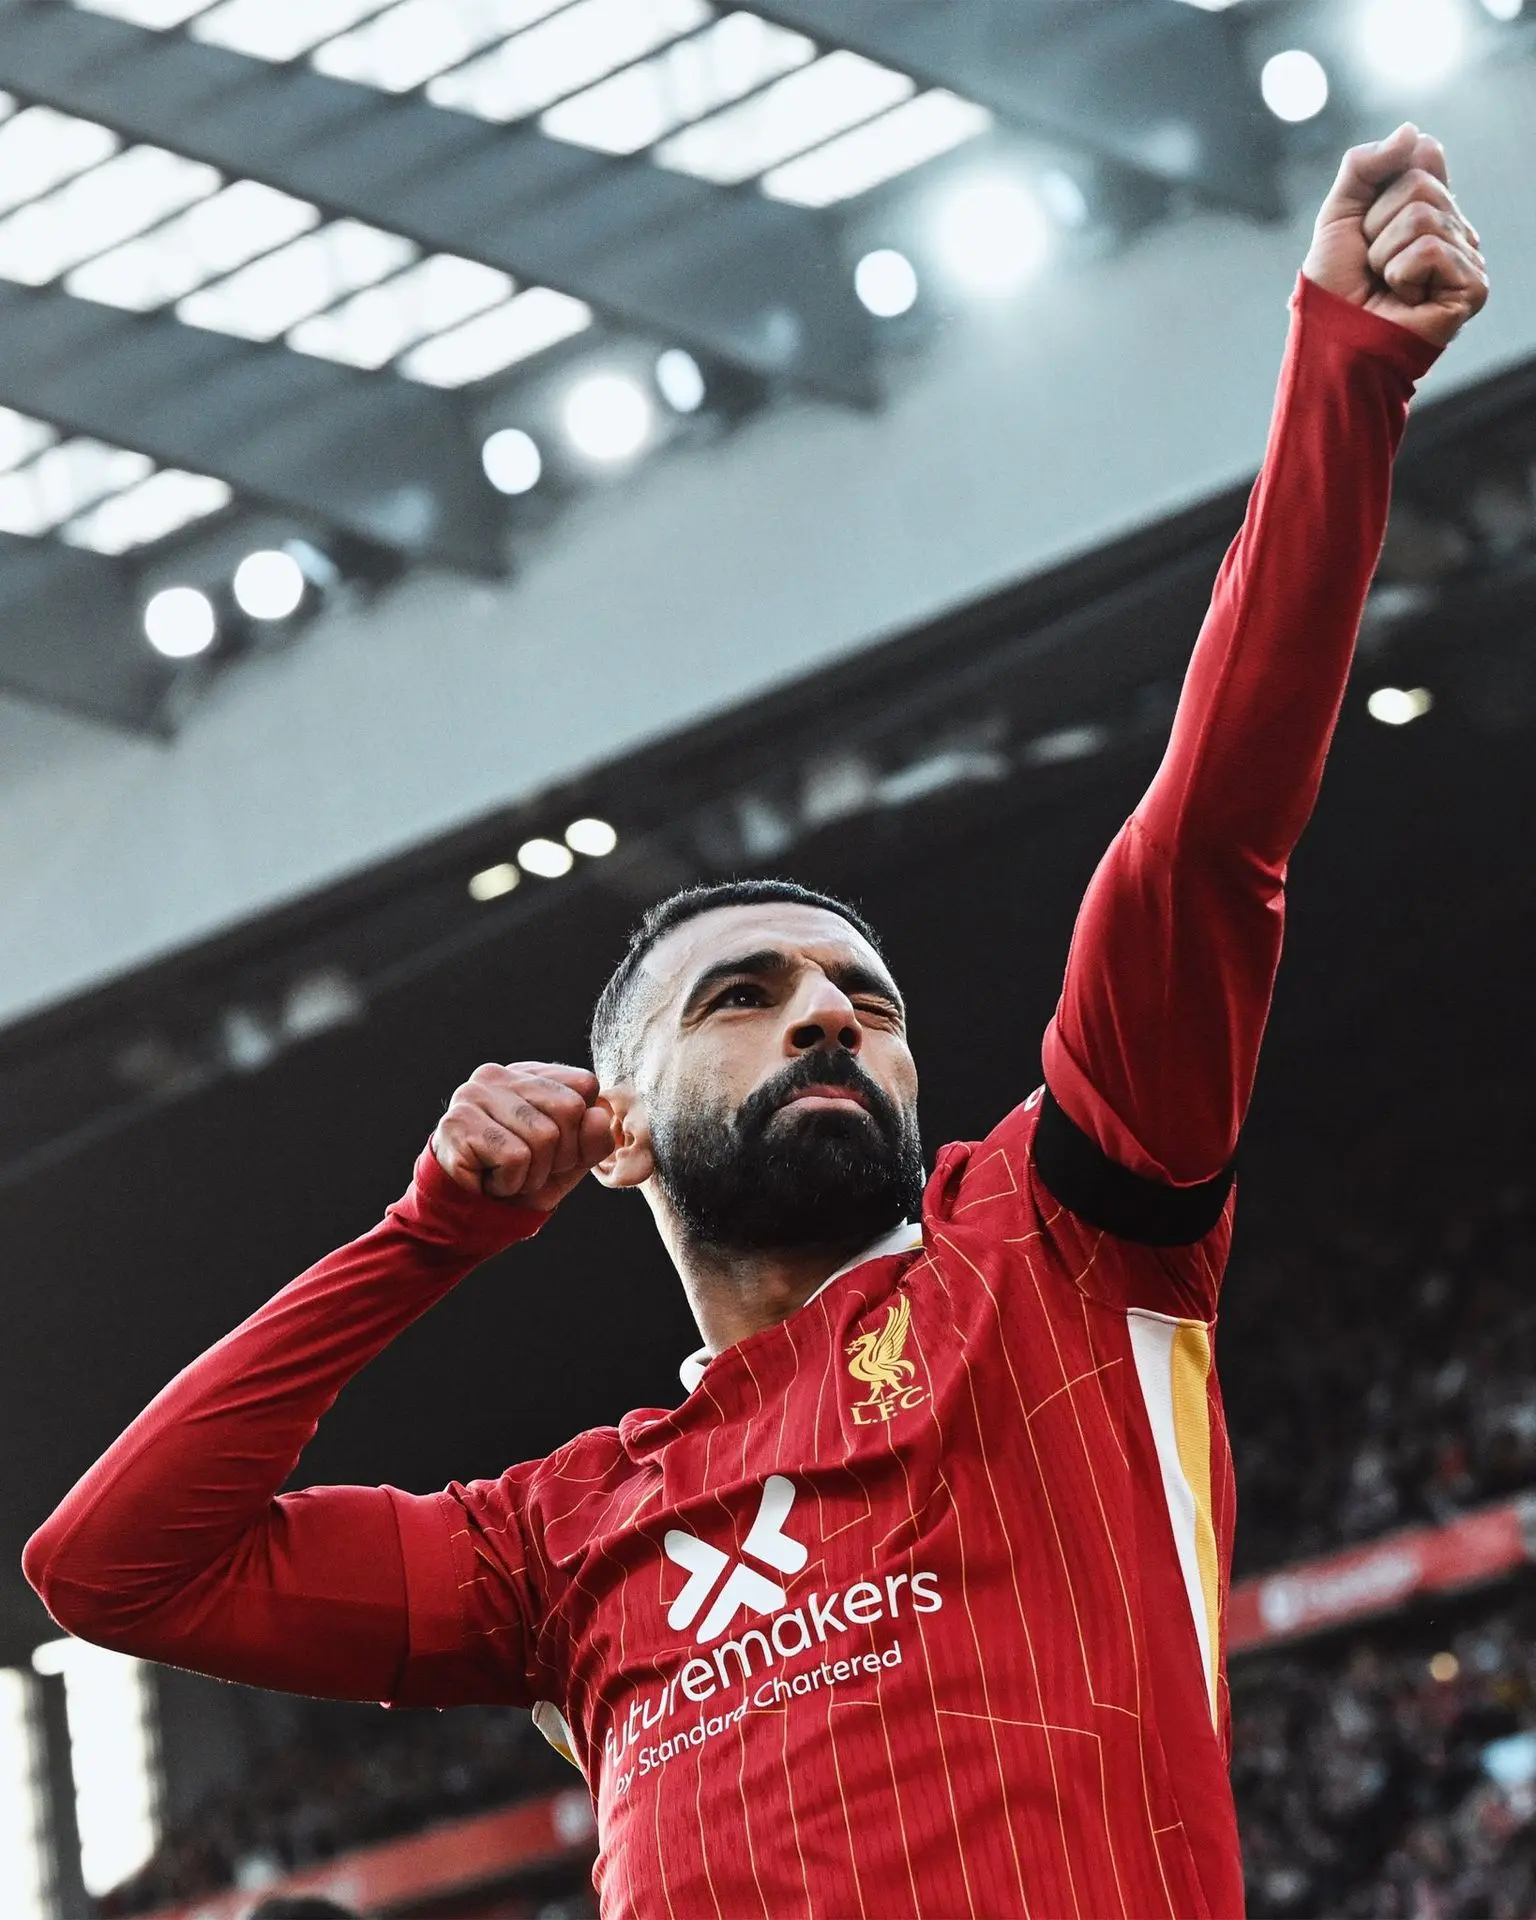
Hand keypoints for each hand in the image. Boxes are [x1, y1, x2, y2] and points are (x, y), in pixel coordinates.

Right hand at [432, 1062, 614, 1209]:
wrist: (472, 1214)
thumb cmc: (520, 1179)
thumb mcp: (570, 1160)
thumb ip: (594, 1138)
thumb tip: (598, 1115)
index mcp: (530, 1074)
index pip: (585, 1085)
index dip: (581, 1130)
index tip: (554, 1151)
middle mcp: (500, 1075)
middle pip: (569, 1108)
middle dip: (560, 1155)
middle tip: (528, 1167)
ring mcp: (474, 1094)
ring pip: (544, 1136)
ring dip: (533, 1174)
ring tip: (508, 1174)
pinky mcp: (458, 1122)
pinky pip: (515, 1157)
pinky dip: (510, 1182)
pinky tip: (490, 1181)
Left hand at [1302, 123, 1487, 349]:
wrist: (1332, 340)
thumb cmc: (1334, 288)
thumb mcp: (1339, 214)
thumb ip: (1365, 166)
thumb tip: (1414, 132)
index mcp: (1428, 209)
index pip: (1421, 156)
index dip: (1382, 185)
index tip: (1365, 221)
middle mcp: (1453, 229)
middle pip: (1419, 185)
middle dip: (1378, 226)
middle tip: (1371, 265)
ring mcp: (1466, 258)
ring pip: (1423, 217)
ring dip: (1385, 255)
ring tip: (1385, 285)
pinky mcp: (1472, 287)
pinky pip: (1430, 249)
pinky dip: (1401, 275)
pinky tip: (1404, 300)